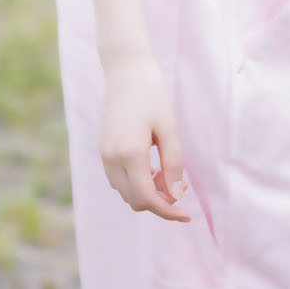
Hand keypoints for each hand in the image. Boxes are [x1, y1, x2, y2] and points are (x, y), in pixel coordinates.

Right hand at [98, 48, 190, 221]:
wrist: (125, 72)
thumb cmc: (152, 96)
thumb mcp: (169, 129)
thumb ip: (173, 164)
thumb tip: (175, 195)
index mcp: (130, 154)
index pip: (147, 198)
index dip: (168, 211)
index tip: (186, 215)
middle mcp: (112, 158)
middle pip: (135, 201)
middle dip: (159, 202)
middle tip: (179, 186)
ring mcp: (104, 155)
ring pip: (125, 193)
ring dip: (146, 192)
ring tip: (165, 172)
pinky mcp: (102, 150)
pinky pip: (118, 180)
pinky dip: (135, 182)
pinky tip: (151, 167)